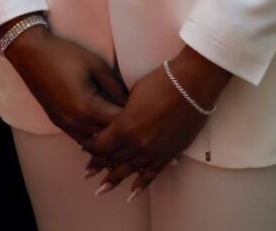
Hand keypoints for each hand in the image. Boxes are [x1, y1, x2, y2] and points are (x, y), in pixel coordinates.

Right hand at [3, 25, 129, 143]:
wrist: (32, 54)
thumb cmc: (66, 54)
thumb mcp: (96, 65)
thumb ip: (115, 87)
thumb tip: (132, 102)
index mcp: (86, 107)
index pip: (117, 124)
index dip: (133, 120)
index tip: (146, 115)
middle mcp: (75, 122)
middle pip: (106, 139)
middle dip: (123, 134)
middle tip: (139, 127)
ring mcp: (65, 125)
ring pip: (93, 144)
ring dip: (108, 140)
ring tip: (125, 132)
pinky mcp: (59, 123)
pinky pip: (81, 139)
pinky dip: (94, 139)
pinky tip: (105, 131)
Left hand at [83, 48, 231, 199]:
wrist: (192, 84)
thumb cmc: (161, 82)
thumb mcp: (133, 94)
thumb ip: (122, 112)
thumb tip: (118, 121)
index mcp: (125, 127)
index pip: (100, 145)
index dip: (90, 147)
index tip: (84, 147)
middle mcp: (137, 144)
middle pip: (112, 158)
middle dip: (100, 163)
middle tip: (89, 170)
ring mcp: (153, 151)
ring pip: (129, 169)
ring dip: (115, 178)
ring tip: (102, 189)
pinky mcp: (169, 153)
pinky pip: (152, 173)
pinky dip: (141, 184)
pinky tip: (131, 194)